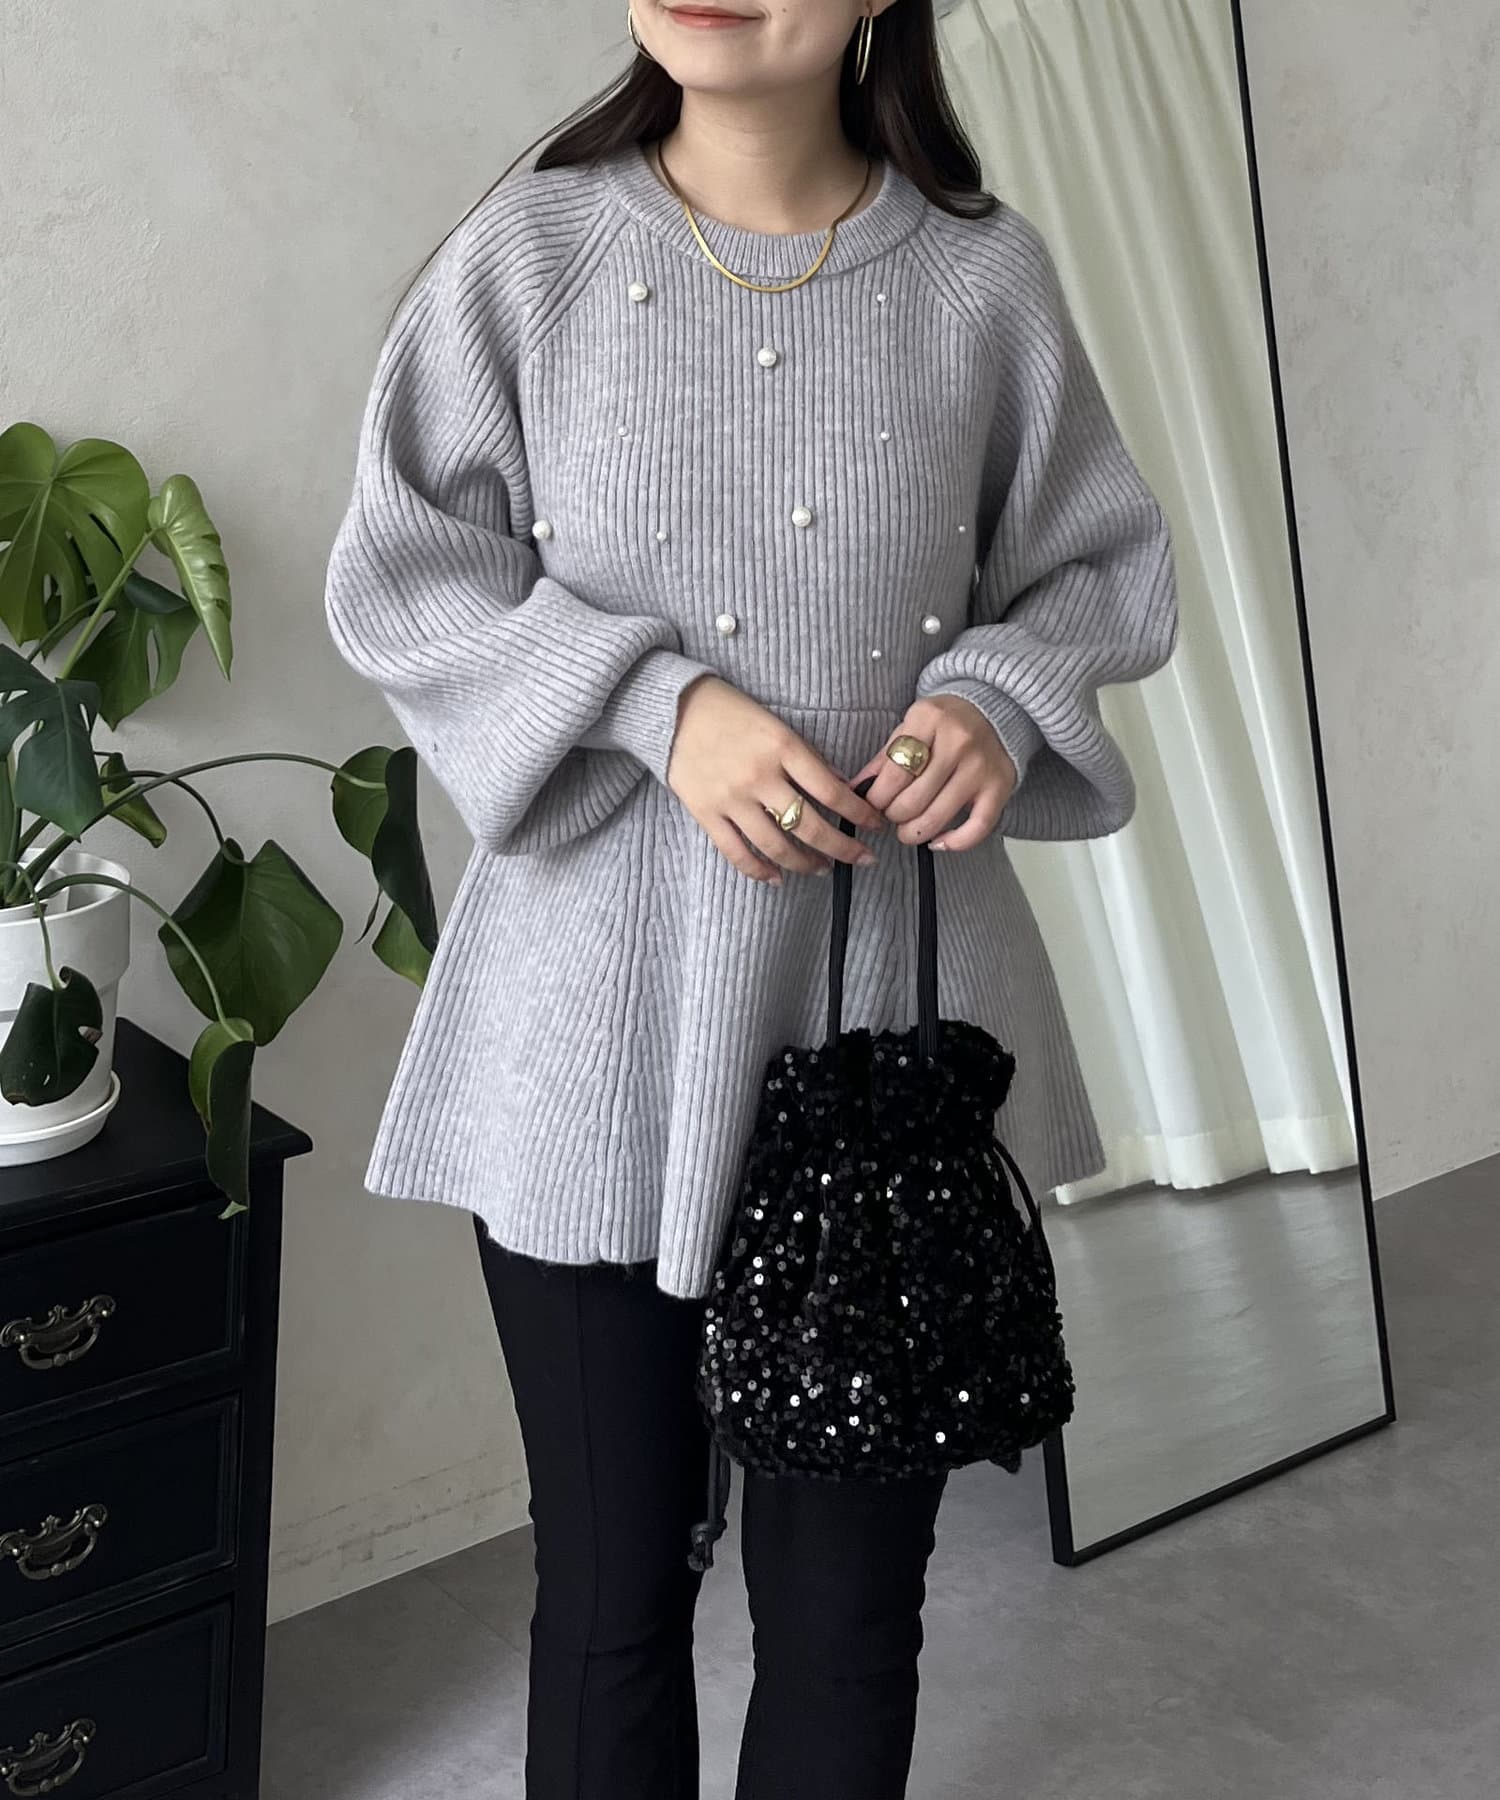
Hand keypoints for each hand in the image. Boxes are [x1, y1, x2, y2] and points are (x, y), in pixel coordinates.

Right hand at [666, 676, 886, 885]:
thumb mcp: (777, 725)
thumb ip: (805, 758)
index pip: (831, 789)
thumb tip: (840, 788)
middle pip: (809, 825)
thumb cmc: (732, 713)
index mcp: (782, 747)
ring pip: (776, 845)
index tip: (876, 825)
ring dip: (805, 863)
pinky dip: (759, 870)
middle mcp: (759, 776)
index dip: (858, 813)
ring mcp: (731, 798)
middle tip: (862, 859)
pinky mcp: (706, 813)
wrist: (675, 709)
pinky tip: (778, 878)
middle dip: (842, 847)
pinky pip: (736, 852)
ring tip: (823, 868)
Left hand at [849, 694, 1017, 850]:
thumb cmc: (944, 722)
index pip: (894, 773)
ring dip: (914, 832)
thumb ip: (884, 758)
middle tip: (891, 815)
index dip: (877, 798)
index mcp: (929, 719)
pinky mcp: (1000, 786)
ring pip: (938, 816)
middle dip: (893, 816)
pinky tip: (937, 843)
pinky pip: (978, 827)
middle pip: (914, 799)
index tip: (872, 805)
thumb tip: (854, 791)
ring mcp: (981, 766)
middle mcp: (958, 741)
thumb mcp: (909, 727)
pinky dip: (955, 843)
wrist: (993, 708)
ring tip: (906, 831)